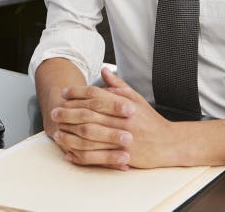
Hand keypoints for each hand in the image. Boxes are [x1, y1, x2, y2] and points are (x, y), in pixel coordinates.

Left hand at [57, 68, 177, 168]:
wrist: (169, 143)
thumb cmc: (150, 120)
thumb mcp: (137, 99)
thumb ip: (118, 85)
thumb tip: (104, 70)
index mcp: (125, 104)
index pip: (97, 96)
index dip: (78, 93)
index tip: (64, 93)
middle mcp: (123, 120)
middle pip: (90, 114)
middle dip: (69, 113)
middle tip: (54, 112)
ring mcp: (122, 138)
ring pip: (91, 135)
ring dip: (71, 134)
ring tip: (57, 132)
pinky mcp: (122, 155)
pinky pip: (98, 156)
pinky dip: (82, 155)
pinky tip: (70, 153)